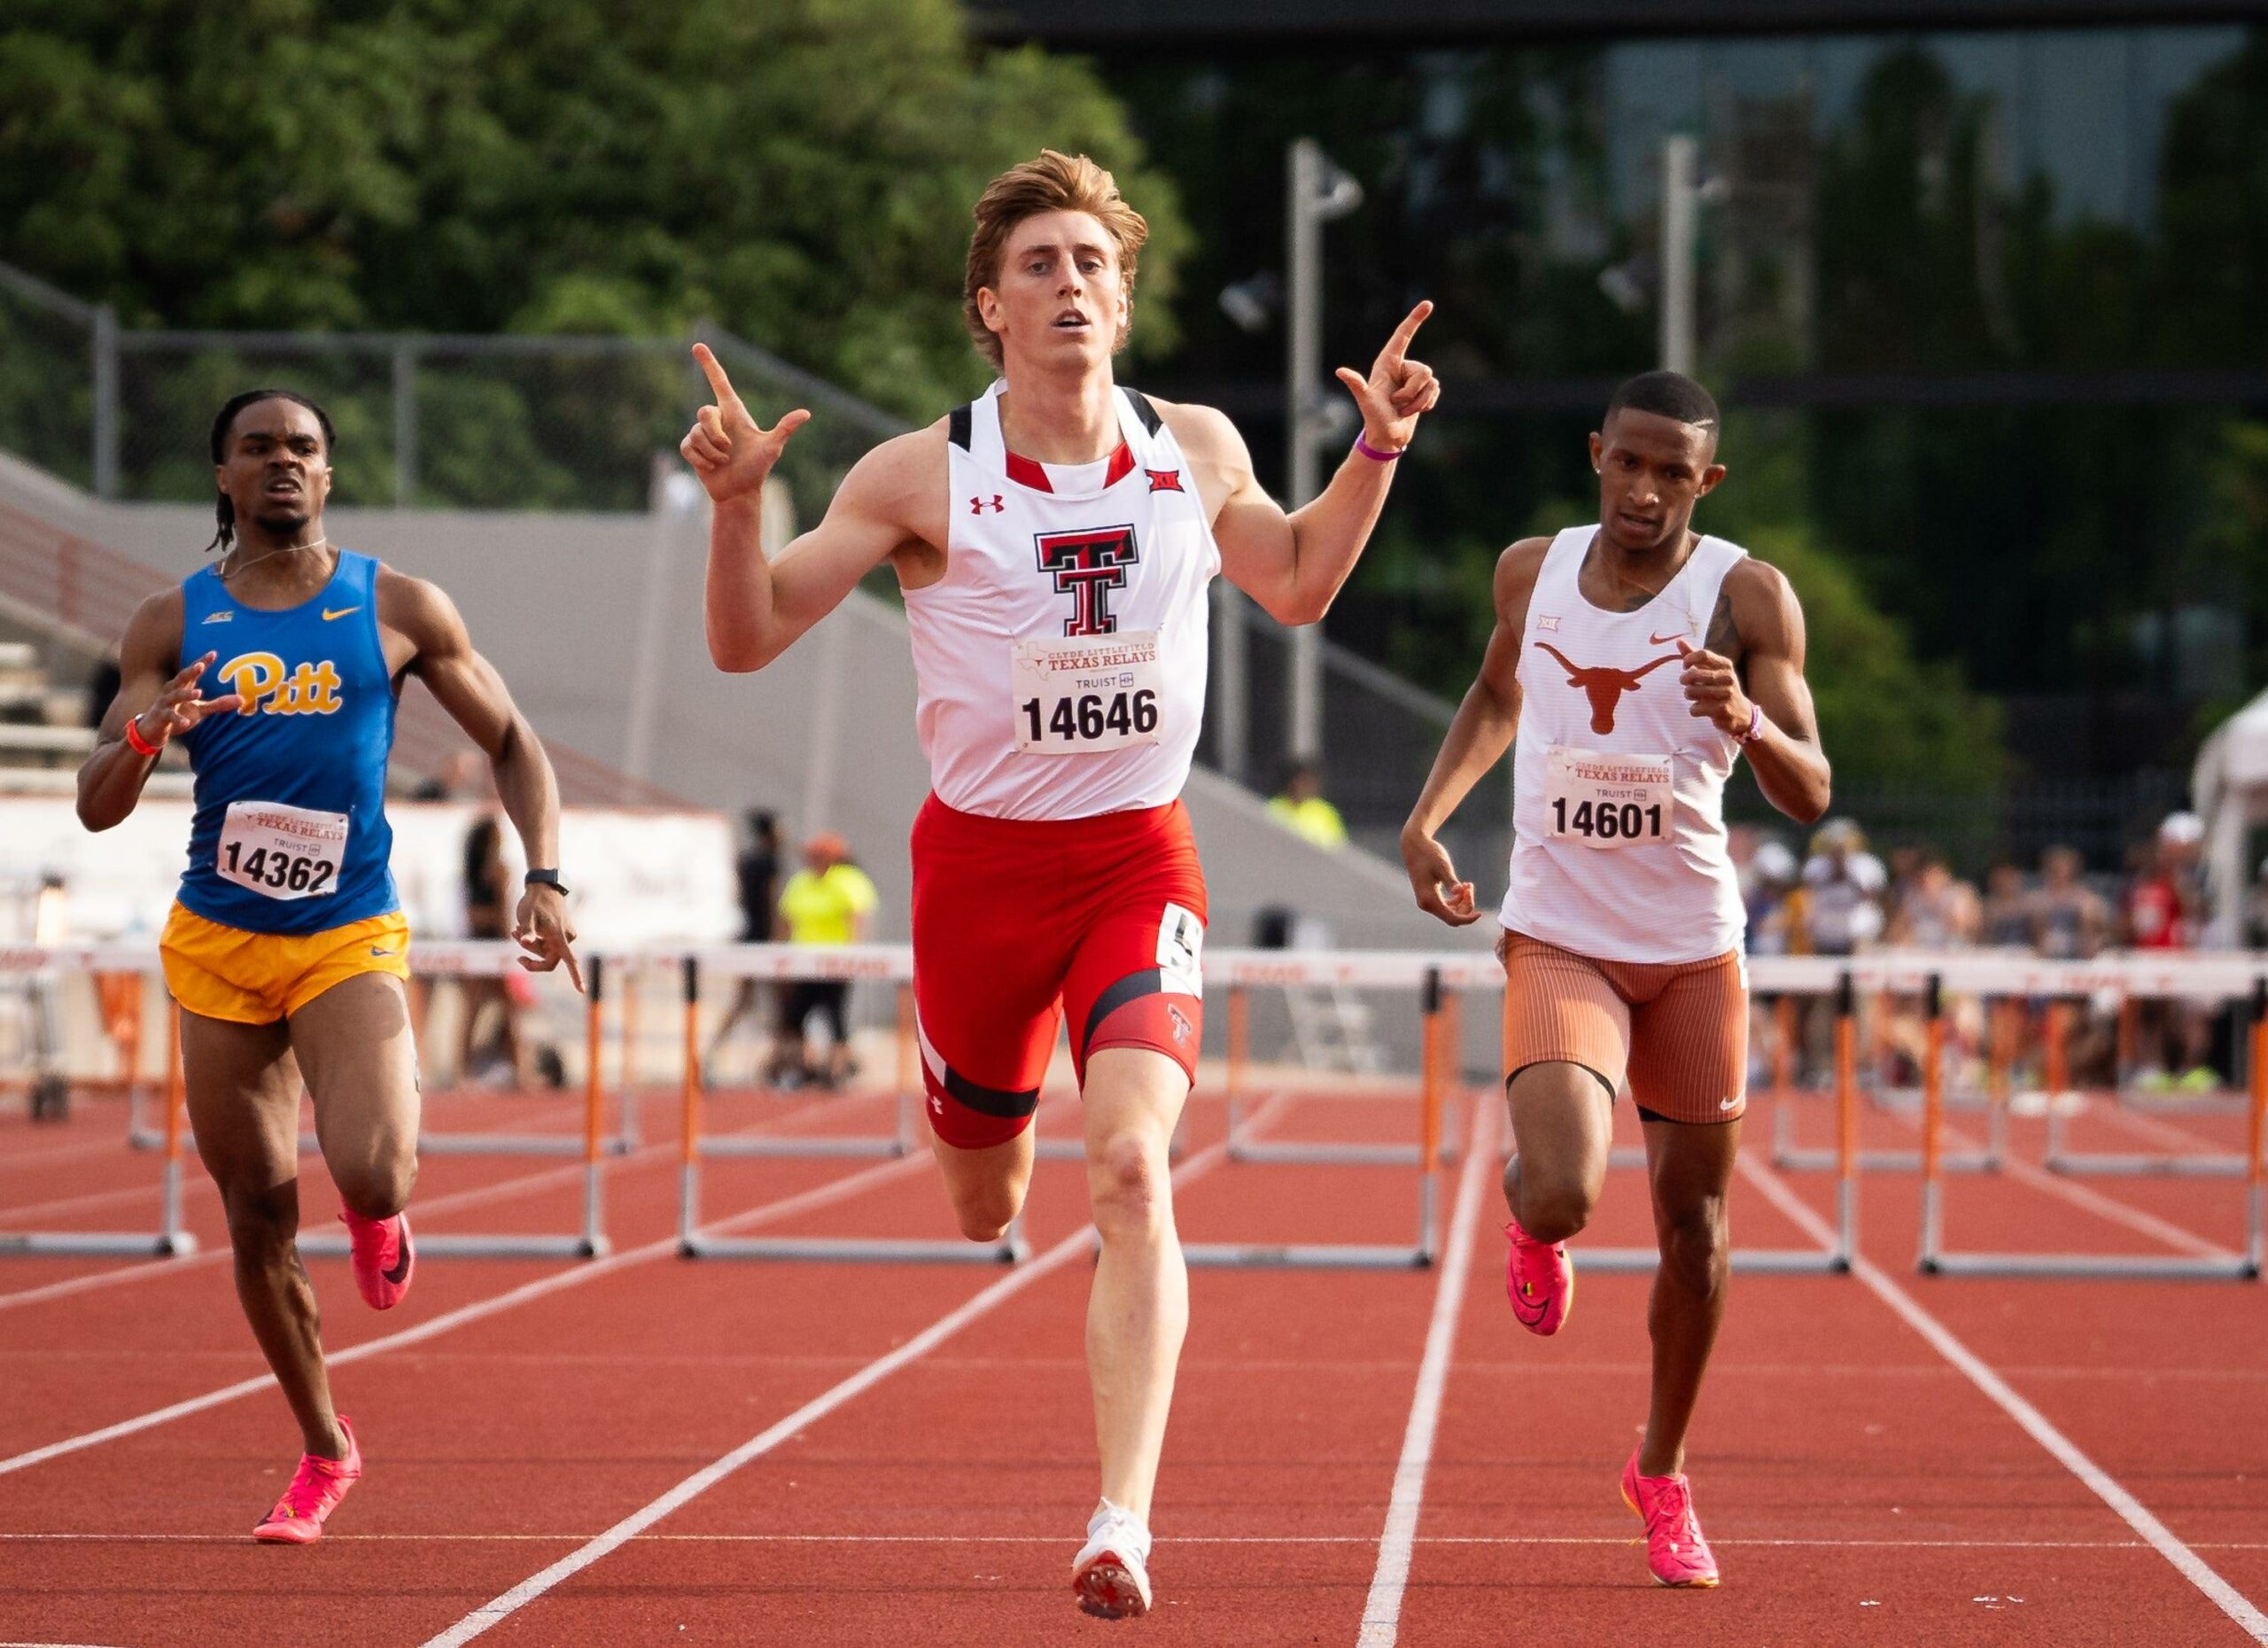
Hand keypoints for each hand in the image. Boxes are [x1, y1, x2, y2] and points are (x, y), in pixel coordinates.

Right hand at [133, 652, 242, 746]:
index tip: (213, 653)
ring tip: (199, 693)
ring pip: (175, 696)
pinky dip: (177, 719)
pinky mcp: (161, 716)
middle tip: (201, 665)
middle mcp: (172, 690)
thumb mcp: (201, 709)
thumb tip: (242, 700)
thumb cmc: (180, 713)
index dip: (203, 662)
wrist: (154, 728)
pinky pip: (169, 716)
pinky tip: (186, 722)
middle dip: (191, 671)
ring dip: (186, 694)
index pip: (193, 672)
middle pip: (182, 678)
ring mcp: (165, 703)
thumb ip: (219, 704)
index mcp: (183, 686)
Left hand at [513, 884, 583, 991]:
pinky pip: (546, 944)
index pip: (570, 961)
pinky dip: (534, 939)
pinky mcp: (560, 932)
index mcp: (560, 937)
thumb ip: (527, 931)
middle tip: (515, 943)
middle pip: (549, 959)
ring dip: (530, 944)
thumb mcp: (526, 916)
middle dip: (531, 954)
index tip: (582, 990)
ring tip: (515, 929)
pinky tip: (521, 927)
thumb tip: (525, 941)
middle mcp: (565, 938)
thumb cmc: (535, 901)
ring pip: (546, 951)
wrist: (544, 886)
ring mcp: (564, 936)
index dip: (576, 977)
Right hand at [679, 343, 810, 503]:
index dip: (709, 364)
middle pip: (704, 412)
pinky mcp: (691, 447)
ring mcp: (702, 433)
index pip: (720, 382)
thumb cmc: (757, 469)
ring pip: (696, 433)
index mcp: (734, 412)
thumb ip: (784, 429)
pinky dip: (701, 460)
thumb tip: (806, 414)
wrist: (739, 492)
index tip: (697, 345)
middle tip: (729, 450)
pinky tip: (711, 467)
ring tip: (724, 462)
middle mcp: (717, 419)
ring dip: (712, 452)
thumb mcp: (771, 448)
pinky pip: (688, 446)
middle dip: (716, 434)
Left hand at [1334, 300, 1438, 451]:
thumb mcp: (1366, 401)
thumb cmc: (1373, 418)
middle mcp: (1402, 367)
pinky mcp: (1424, 390)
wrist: (1386, 438)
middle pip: (1424, 371)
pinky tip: (1413, 411)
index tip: (1428, 304)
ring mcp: (1413, 379)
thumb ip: (1357, 385)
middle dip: (1412, 392)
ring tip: (1403, 409)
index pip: (1403, 335)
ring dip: (1418, 401)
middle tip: (1396, 403)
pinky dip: (1426, 405)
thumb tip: (1340, 372)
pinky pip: (1436, 391)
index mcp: (1387, 362)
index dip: (1415, 319)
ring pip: (1432, 383)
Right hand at [1401, 824, 1478, 926]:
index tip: (1481, 913)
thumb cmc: (1429, 854)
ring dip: (1462, 901)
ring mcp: (1427, 901)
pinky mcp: (1429, 897)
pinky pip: (1446, 905)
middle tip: (1469, 886)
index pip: (1452, 918)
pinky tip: (1462, 886)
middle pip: (1453, 916)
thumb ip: (1451, 881)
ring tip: (1467, 884)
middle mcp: (1426, 904)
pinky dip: (1456, 898)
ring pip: (1451, 911)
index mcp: (1429, 899)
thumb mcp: (1443, 866)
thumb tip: (1458, 893)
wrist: (1414, 846)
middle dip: (1466, 905)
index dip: (1467, 918)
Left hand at [1679, 646, 1751, 736]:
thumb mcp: (1712, 670)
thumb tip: (1678, 641)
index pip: (1703, 655)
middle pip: (1693, 674)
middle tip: (1686, 683)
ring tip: (1695, 696)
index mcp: (1725, 665)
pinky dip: (1694, 710)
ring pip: (1691, 692)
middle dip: (1684, 679)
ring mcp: (1726, 694)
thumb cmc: (1721, 687)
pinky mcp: (1722, 710)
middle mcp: (1728, 678)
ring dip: (1688, 694)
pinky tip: (1702, 709)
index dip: (1689, 659)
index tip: (1685, 666)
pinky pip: (1694, 709)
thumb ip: (1694, 656)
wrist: (1741, 713)